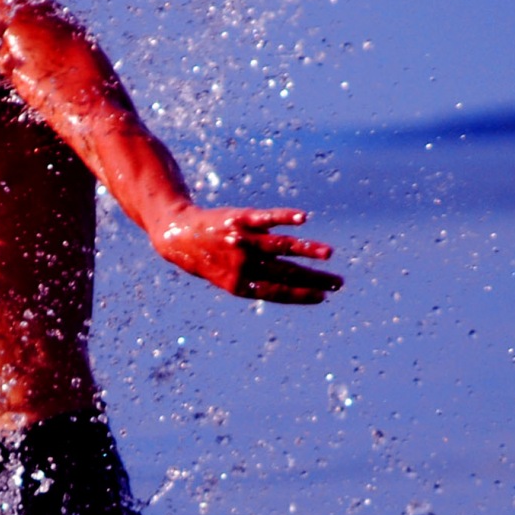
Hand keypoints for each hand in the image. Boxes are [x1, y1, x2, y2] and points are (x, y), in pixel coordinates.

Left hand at [152, 207, 342, 303]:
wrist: (176, 235)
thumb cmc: (207, 258)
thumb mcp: (227, 277)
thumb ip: (257, 278)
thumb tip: (292, 282)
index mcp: (239, 284)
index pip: (277, 292)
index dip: (302, 296)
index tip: (324, 297)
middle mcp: (242, 264)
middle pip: (285, 273)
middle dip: (314, 279)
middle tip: (339, 283)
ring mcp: (242, 241)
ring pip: (280, 247)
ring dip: (307, 250)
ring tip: (329, 254)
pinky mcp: (240, 219)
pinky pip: (266, 218)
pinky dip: (285, 217)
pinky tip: (303, 219)